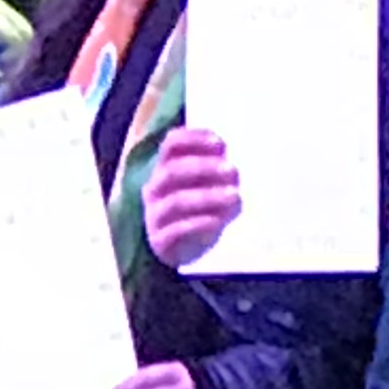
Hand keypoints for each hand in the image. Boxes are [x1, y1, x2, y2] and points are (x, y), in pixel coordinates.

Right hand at [145, 125, 243, 269]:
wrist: (183, 248)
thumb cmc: (199, 208)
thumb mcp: (208, 186)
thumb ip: (219, 172)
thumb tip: (233, 170)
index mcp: (165, 167)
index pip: (171, 144)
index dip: (194, 139)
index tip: (221, 144)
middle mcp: (155, 189)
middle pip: (173, 171)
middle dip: (204, 167)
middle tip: (233, 171)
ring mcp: (154, 215)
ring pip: (176, 201)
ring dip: (207, 197)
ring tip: (234, 196)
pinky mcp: (160, 241)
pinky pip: (176, 231)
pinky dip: (199, 224)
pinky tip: (218, 221)